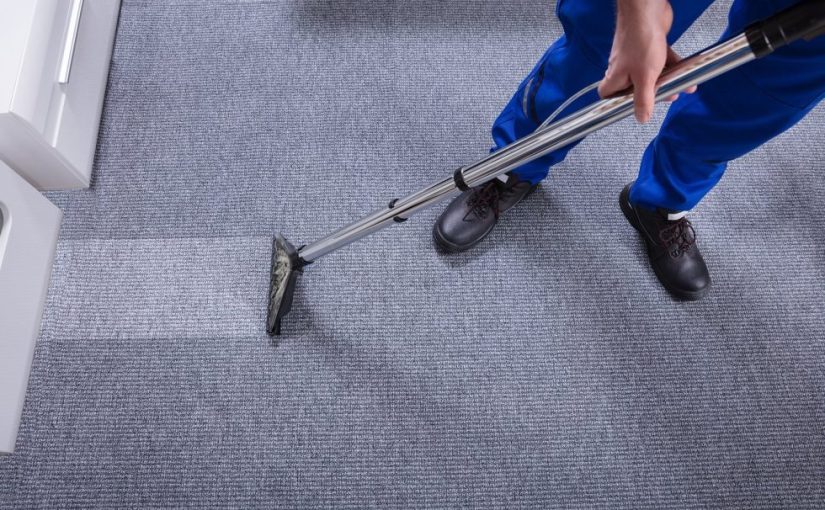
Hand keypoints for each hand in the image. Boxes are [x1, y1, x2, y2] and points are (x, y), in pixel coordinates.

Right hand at [597, 0, 695, 122]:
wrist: (647, 9)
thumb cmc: (641, 40)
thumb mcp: (645, 78)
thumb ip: (643, 100)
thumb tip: (641, 118)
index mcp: (616, 76)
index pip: (607, 94)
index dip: (615, 102)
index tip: (629, 107)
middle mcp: (623, 67)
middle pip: (634, 87)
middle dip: (652, 93)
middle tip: (666, 96)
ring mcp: (636, 55)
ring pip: (650, 74)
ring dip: (667, 80)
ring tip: (682, 85)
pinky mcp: (650, 46)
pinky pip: (661, 61)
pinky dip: (672, 65)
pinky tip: (685, 68)